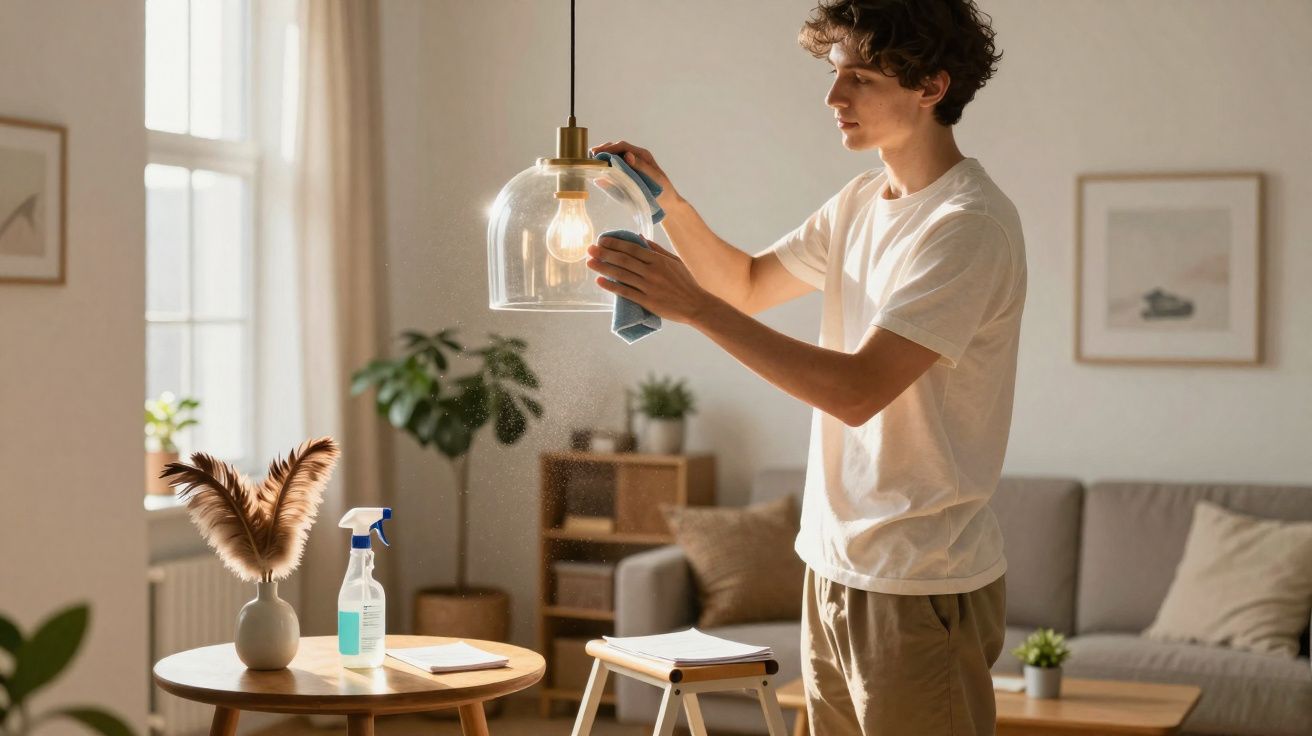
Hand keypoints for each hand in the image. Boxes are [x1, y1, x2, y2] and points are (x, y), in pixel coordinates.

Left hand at [586, 234, 715, 325]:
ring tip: (590, 263)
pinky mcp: (647, 301)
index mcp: (658, 259)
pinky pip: (625, 292)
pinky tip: (600, 281)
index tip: (602, 240)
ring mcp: (649, 286)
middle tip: (590, 249)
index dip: (615, 243)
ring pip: (622, 274)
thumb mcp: (674, 261)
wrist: (695, 304)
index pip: (632, 248)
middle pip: (623, 260)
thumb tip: (639, 238)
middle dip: (604, 253)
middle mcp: (652, 271)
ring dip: (603, 267)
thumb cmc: (685, 282)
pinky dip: (611, 286)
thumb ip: (656, 249)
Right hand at [588, 140, 679, 207]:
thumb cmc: (664, 190)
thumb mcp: (655, 178)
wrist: (668, 204)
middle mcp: (636, 158)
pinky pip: (616, 167)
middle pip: (617, 148)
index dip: (609, 147)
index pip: (623, 146)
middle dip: (603, 150)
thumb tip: (627, 155)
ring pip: (615, 156)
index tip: (598, 152)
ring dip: (603, 157)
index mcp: (643, 155)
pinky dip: (606, 167)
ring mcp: (632, 166)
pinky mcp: (629, 174)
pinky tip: (599, 171)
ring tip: (592, 161)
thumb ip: (641, 167)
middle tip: (591, 155)